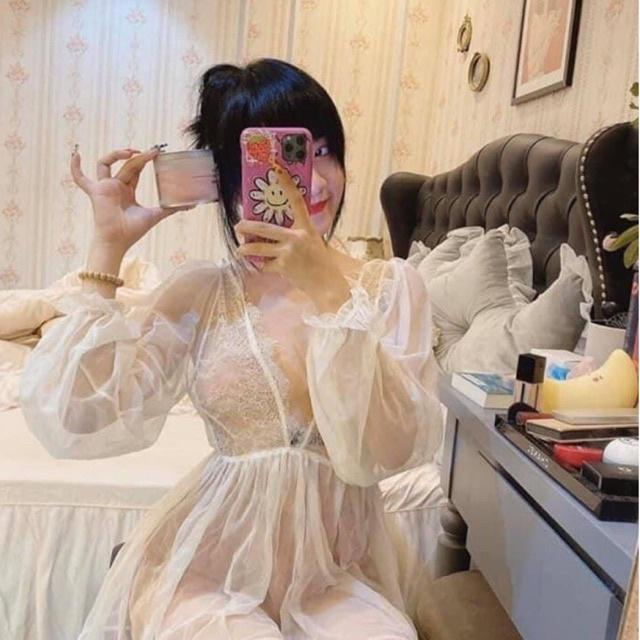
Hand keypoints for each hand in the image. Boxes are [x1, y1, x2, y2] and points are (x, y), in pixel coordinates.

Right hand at [70, 146, 193, 252]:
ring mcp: (104, 187)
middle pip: (127, 165)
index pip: (136, 169)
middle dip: (140, 156)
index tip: (157, 151)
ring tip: (132, 153)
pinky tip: (77, 154)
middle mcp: (116, 186)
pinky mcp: (95, 191)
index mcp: (128, 190)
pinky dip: (75, 167)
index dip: (145, 159)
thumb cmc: (133, 230)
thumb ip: (171, 208)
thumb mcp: (155, 215)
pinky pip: (80, 178)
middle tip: (154, 150)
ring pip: (107, 163)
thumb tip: (191, 206)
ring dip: (117, 155)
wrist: (118, 241)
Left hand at [235, 160, 350, 312]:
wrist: (327, 285)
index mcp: (307, 228)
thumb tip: (277, 231)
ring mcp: (288, 253)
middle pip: (264, 227)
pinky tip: (265, 268)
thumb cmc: (321, 263)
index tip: (276, 168)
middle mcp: (296, 237)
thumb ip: (299, 234)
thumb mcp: (314, 242)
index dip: (287, 184)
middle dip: (246, 227)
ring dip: (245, 249)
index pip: (297, 200)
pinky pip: (265, 265)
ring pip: (258, 248)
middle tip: (238, 226)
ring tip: (239, 250)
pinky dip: (263, 267)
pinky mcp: (282, 268)